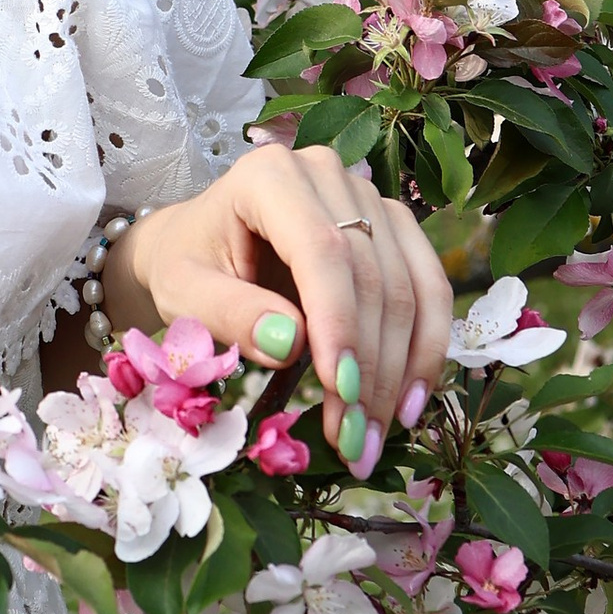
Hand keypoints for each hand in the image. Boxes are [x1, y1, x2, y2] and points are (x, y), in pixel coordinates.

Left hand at [104, 142, 452, 471]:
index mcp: (269, 176)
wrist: (195, 245)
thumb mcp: (185, 292)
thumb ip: (229, 313)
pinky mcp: (392, 227)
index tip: (338, 390)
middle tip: (354, 438)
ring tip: (375, 434)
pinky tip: (407, 402)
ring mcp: (367, 197)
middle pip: (371, 274)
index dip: (338, 322)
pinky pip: (428, 288)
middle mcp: (327, 175)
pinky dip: (424, 349)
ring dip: (400, 369)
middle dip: (368, 366)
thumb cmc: (186, 266)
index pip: (322, 250)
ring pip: (408, 286)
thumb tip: (290, 342)